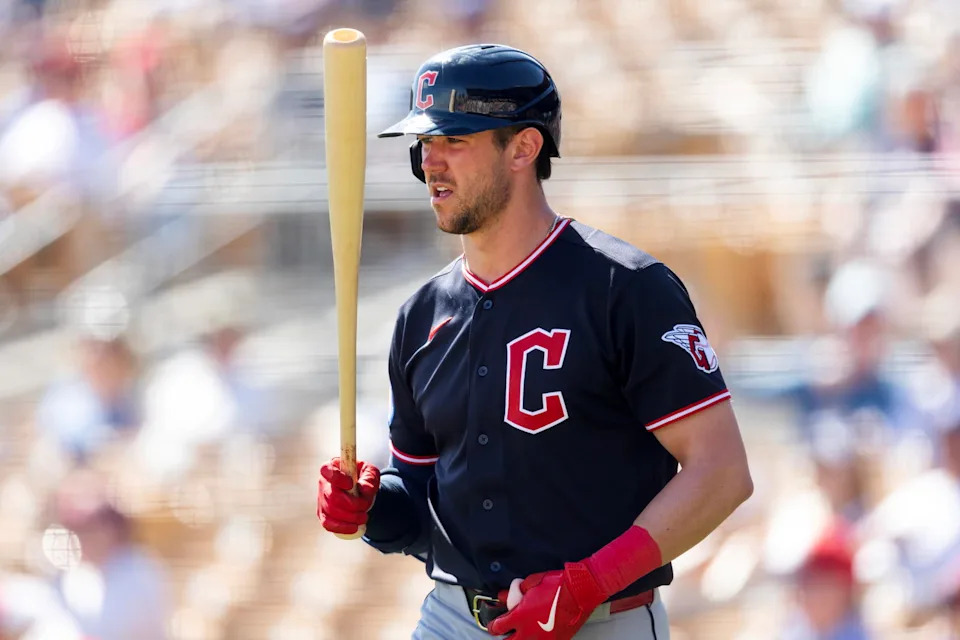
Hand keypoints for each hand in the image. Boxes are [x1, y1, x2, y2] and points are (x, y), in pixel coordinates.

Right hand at [316, 457, 379, 536]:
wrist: (363, 493)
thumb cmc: (365, 478)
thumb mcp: (371, 473)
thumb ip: (370, 478)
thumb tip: (364, 489)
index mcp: (333, 467)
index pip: (327, 470)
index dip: (337, 478)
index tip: (351, 484)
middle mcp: (324, 483)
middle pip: (331, 496)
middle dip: (351, 504)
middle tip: (365, 505)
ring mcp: (321, 500)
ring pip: (331, 511)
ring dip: (350, 517)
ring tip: (364, 517)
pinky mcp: (323, 514)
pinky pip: (328, 524)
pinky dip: (342, 527)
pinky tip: (354, 527)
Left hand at [487, 562, 605, 638]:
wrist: (580, 591)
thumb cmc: (557, 585)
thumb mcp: (531, 582)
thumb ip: (515, 592)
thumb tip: (504, 596)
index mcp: (519, 616)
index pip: (497, 628)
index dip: (494, 624)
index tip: (496, 622)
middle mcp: (529, 631)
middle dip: (506, 637)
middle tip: (508, 631)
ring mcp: (542, 639)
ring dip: (522, 639)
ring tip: (525, 632)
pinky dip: (538, 639)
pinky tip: (539, 633)